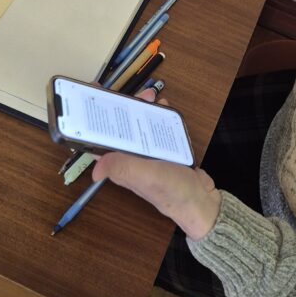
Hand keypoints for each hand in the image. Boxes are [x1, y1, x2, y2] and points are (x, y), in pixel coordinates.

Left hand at [91, 88, 221, 239]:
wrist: (202, 203)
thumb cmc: (172, 191)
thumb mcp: (146, 176)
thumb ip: (123, 167)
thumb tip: (94, 169)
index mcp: (121, 163)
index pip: (100, 140)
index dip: (93, 121)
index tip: (94, 99)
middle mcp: (131, 158)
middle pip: (120, 128)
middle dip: (123, 108)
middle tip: (132, 93)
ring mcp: (149, 154)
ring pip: (139, 126)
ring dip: (143, 109)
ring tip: (153, 96)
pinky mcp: (166, 150)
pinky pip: (159, 129)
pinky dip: (161, 116)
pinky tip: (166, 107)